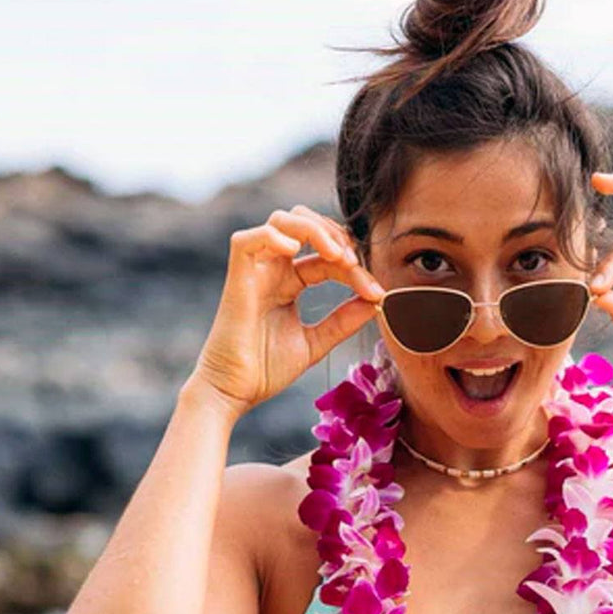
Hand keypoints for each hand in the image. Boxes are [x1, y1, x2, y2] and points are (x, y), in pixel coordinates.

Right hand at [187, 204, 385, 417]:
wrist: (235, 392)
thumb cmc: (267, 369)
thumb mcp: (317, 342)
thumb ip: (344, 320)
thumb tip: (377, 302)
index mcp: (290, 282)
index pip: (328, 258)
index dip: (355, 268)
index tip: (376, 292)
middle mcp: (272, 270)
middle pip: (305, 224)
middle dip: (335, 235)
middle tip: (354, 262)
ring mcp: (254, 271)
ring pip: (281, 221)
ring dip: (313, 229)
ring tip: (336, 255)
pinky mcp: (236, 278)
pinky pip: (247, 240)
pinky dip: (274, 236)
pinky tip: (297, 252)